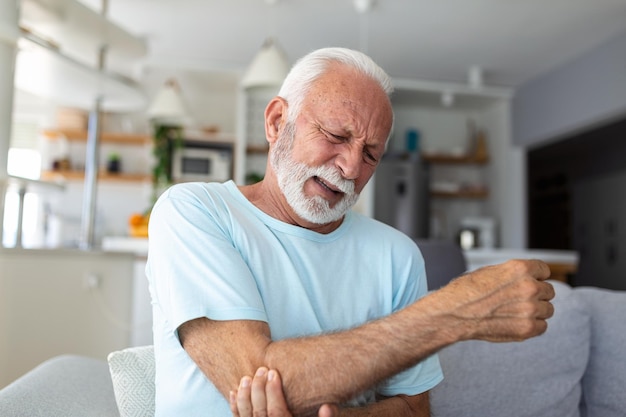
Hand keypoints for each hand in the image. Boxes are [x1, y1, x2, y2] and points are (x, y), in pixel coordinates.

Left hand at [230, 367, 337, 416]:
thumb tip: (327, 406)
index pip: (277, 412)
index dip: (273, 392)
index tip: (273, 372)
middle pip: (260, 413)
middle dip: (259, 389)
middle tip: (262, 369)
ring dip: (245, 396)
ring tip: (247, 378)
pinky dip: (235, 407)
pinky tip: (235, 392)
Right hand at [436, 259, 554, 341]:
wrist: (453, 313)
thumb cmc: (466, 292)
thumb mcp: (490, 271)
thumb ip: (513, 274)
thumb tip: (527, 278)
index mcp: (519, 269)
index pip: (544, 270)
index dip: (536, 276)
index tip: (531, 282)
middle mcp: (529, 287)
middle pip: (548, 290)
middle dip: (537, 294)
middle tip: (519, 300)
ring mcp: (530, 309)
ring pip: (548, 309)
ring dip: (536, 311)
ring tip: (516, 312)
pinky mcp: (527, 328)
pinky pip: (542, 327)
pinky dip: (532, 326)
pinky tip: (516, 322)